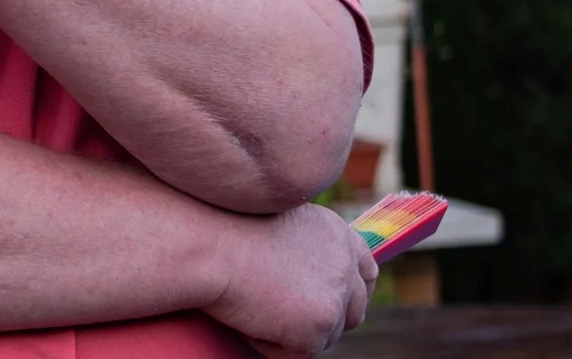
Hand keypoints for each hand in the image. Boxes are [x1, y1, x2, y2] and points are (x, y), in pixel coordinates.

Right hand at [206, 204, 375, 357]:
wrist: (205, 243)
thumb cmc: (220, 228)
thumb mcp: (275, 226)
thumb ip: (302, 249)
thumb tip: (302, 282)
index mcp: (335, 235)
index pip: (366, 271)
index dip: (351, 291)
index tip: (330, 302)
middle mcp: (344, 265)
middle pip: (353, 311)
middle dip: (325, 322)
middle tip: (287, 320)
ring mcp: (334, 298)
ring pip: (322, 337)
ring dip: (288, 332)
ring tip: (249, 303)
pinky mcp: (316, 327)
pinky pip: (294, 353)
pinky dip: (267, 343)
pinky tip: (245, 315)